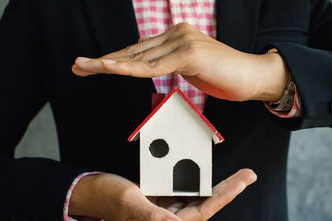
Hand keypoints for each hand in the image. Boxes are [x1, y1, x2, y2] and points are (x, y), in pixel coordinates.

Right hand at [69, 169, 256, 220]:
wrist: (91, 192)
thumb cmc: (109, 196)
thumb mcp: (130, 202)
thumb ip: (154, 216)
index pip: (202, 212)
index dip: (224, 197)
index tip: (242, 182)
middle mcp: (168, 220)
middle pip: (205, 205)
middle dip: (228, 191)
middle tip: (249, 176)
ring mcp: (164, 210)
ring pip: (197, 199)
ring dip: (216, 187)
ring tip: (236, 176)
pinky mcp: (159, 201)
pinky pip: (184, 192)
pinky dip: (197, 183)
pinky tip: (206, 175)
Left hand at [72, 22, 287, 101]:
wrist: (253, 76)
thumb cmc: (224, 75)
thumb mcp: (189, 69)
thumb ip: (169, 64)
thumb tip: (148, 63)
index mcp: (174, 37)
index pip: (137, 49)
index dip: (113, 58)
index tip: (91, 66)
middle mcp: (175, 33)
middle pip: (132, 51)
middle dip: (103, 60)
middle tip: (78, 65)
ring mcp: (182, 41)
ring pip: (139, 57)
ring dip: (108, 64)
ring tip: (83, 67)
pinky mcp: (189, 53)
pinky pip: (154, 65)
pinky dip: (130, 68)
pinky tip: (109, 67)